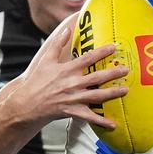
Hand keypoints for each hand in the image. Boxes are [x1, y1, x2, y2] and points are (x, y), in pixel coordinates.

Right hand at [5, 21, 128, 128]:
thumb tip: (66, 29)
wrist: (26, 104)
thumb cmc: (36, 81)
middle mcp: (73, 84)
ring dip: (113, 93)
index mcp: (67, 70)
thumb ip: (57, 44)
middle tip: (126, 69)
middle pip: (97, 77)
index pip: (88, 58)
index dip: (102, 52)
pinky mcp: (73, 111)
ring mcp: (74, 98)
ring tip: (125, 90)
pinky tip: (113, 124)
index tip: (114, 47)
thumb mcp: (45, 60)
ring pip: (97, 96)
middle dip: (113, 73)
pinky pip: (90, 117)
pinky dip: (101, 121)